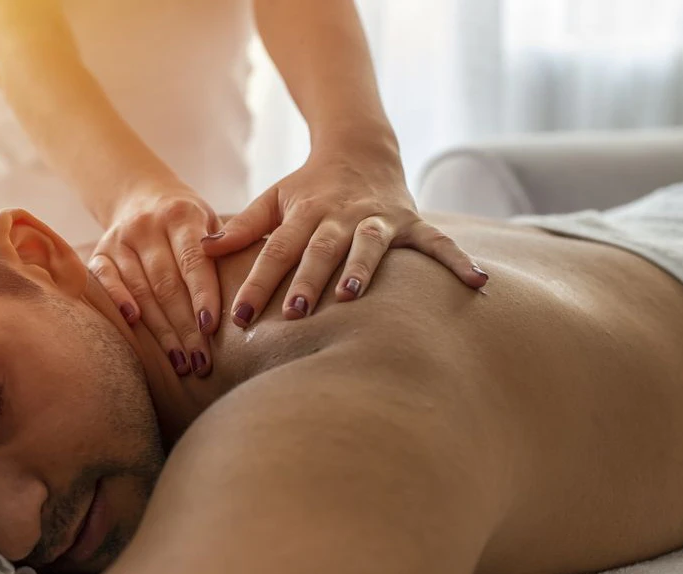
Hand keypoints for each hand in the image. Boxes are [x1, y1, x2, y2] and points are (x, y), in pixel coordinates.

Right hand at [87, 181, 222, 376]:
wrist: (141, 194)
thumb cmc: (188, 221)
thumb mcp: (211, 222)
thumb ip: (227, 250)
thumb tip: (249, 295)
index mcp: (181, 215)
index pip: (193, 262)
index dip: (202, 296)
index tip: (212, 329)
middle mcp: (147, 225)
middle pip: (166, 284)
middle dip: (185, 327)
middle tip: (202, 362)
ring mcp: (120, 239)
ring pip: (141, 290)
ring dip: (161, 330)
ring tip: (181, 362)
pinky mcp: (100, 252)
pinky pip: (105, 281)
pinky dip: (118, 301)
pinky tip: (133, 324)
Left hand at [203, 147, 487, 326]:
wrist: (361, 148)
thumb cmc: (308, 186)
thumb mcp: (272, 200)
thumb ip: (242, 227)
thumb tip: (204, 250)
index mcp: (305, 213)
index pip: (275, 250)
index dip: (257, 282)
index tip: (240, 316)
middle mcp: (341, 216)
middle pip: (320, 250)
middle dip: (307, 279)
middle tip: (295, 311)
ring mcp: (379, 219)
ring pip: (369, 246)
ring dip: (362, 270)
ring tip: (354, 297)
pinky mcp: (411, 223)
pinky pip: (438, 244)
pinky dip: (458, 262)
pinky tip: (478, 284)